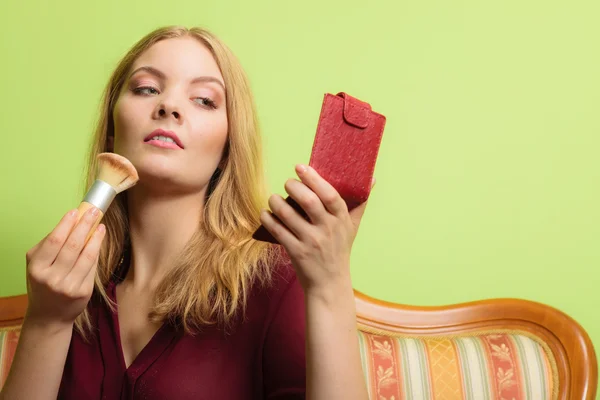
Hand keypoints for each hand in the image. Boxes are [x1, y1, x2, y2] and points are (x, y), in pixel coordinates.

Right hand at [24, 207, 105, 327]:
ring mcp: (68, 286)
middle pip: (73, 245)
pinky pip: (92, 266)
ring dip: (96, 237)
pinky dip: (96, 251)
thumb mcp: (37, 265)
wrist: (49, 316)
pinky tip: (99, 240)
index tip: (76, 211)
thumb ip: (49, 246)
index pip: (54, 240)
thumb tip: (70, 223)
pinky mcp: (83, 292)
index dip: (66, 224)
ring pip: (86, 256)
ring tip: (100, 225)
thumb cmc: (43, 284)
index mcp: (37, 268)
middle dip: (85, 225)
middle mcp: (51, 278)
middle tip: (94, 211)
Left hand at [259, 164, 373, 294]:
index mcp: (342, 220)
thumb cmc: (339, 249)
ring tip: (273, 198)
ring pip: (289, 215)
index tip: (301, 167)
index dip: (314, 179)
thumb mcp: (352, 227)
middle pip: (309, 201)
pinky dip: (269, 220)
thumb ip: (359, 202)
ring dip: (277, 202)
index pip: (331, 195)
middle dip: (293, 187)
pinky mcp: (297, 252)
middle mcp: (328, 230)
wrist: (330, 283)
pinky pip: (279, 231)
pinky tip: (265, 213)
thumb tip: (372, 178)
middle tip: (287, 183)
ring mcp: (311, 242)